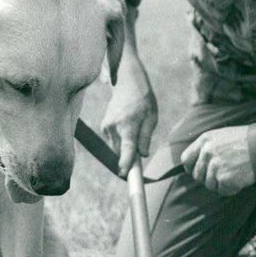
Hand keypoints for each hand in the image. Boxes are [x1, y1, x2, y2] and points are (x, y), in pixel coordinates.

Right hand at [100, 61, 157, 177]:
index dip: (125, 163)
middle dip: (130, 155)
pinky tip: (128, 125)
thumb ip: (146, 137)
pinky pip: (114, 141)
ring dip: (126, 146)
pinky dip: (121, 139)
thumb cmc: (143, 100)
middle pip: (121, 153)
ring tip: (135, 127)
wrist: (127, 82)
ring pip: (117, 148)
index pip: (126, 148)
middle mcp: (114, 128)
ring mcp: (106, 127)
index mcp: (128, 125)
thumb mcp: (152, 117)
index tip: (123, 174)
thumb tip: (142, 154)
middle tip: (141, 147)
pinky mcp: (103, 127)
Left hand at [180, 125, 255, 194]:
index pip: (186, 159)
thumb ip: (208, 147)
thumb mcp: (222, 135)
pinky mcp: (225, 178)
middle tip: (223, 174)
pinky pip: (222, 191)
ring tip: (235, 173)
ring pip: (209, 185)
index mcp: (205, 140)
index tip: (199, 171)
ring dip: (221, 183)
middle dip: (208, 178)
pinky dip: (231, 189)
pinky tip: (240, 179)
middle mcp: (207, 152)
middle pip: (197, 175)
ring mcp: (215, 166)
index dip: (191, 167)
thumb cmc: (248, 140)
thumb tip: (197, 164)